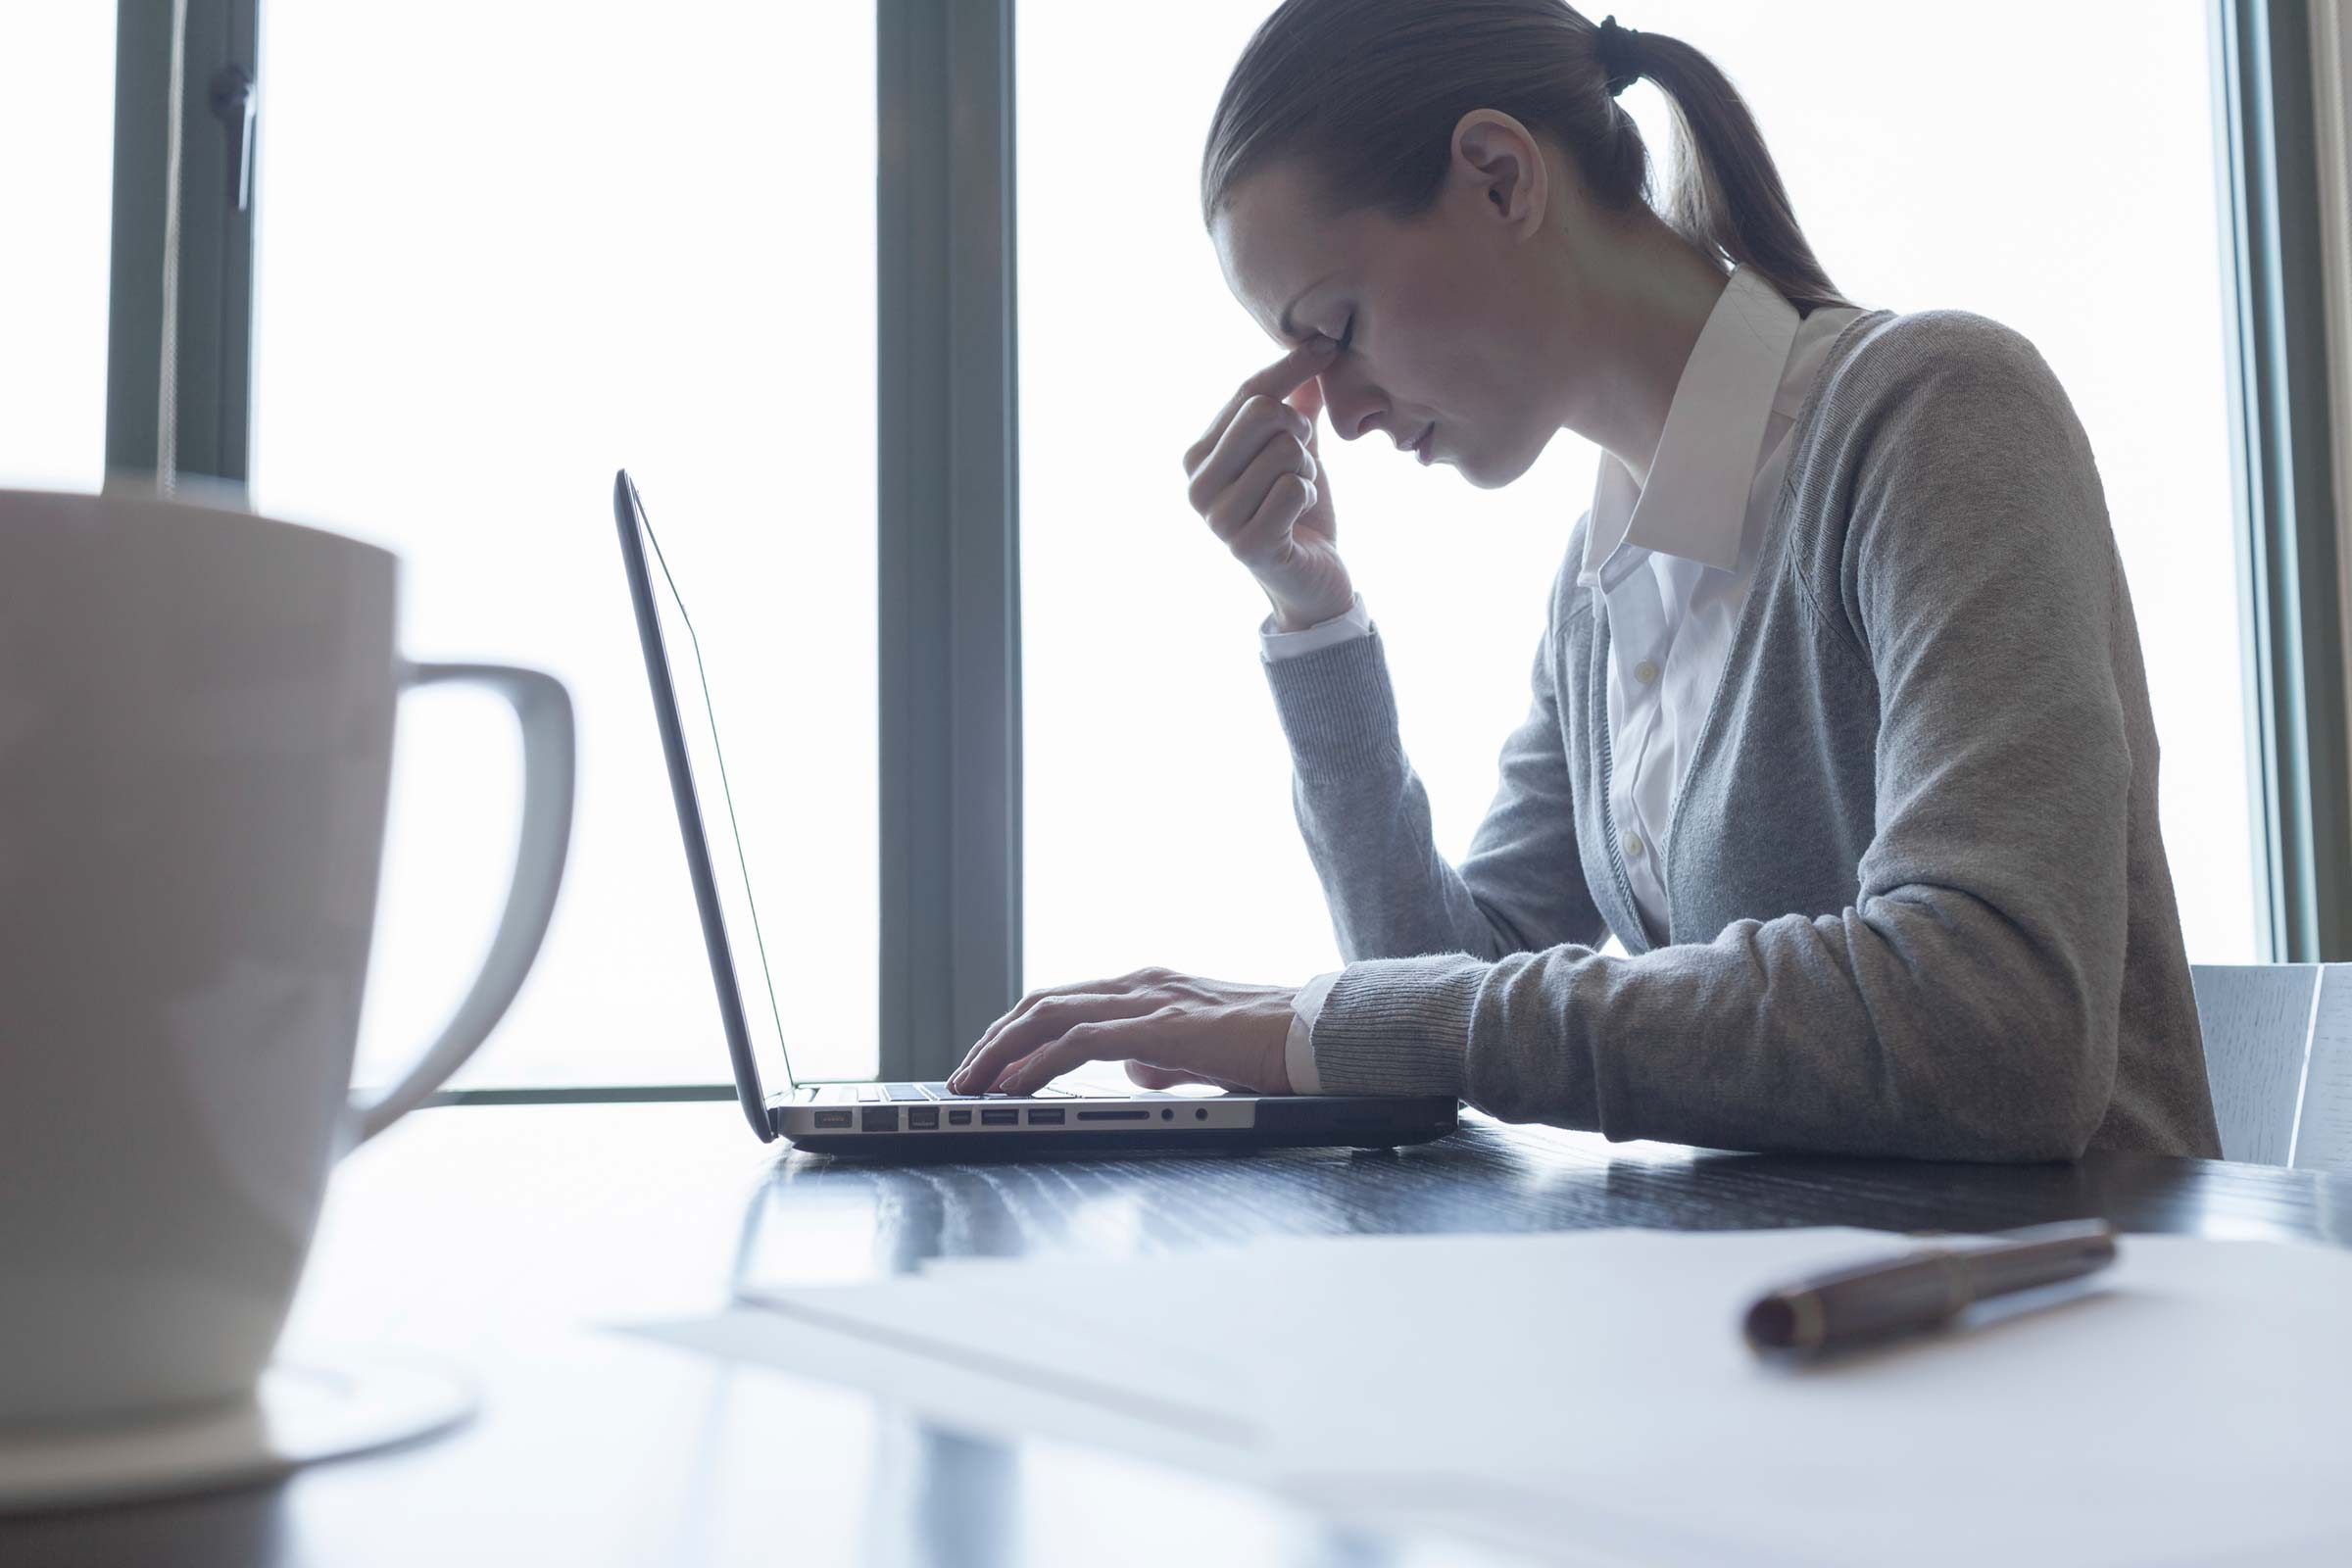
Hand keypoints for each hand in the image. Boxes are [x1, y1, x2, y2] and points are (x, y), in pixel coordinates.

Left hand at [947, 967, 1296, 1097]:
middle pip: (1041, 1002)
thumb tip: (1130, 1073)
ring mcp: (1148, 1000)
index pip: (1061, 1001)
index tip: (986, 1064)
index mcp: (1148, 988)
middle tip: (961, 1077)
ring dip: (1001, 1050)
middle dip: (993, 1040)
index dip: (1015, 1031)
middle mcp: (1140, 984)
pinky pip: (1082, 1040)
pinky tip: (1016, 1084)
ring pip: (1049, 1014)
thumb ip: (1161, 1058)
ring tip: (972, 1084)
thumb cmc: (1272, 1047)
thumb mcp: (1201, 1053)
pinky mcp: (1160, 1027)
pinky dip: (1039, 1062)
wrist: (1319, 1035)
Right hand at [1182, 341, 1353, 630]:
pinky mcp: (1245, 544)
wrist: (1311, 582)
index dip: (1291, 365)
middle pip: (1263, 412)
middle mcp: (1196, 484)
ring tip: (1299, 495)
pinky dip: (1310, 497)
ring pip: (1284, 450)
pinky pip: (1294, 487)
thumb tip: (1311, 349)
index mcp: (1198, 455)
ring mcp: (1216, 517)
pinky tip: (1300, 517)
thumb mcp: (1296, 451)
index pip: (1247, 392)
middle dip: (1299, 430)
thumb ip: (1296, 405)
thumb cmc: (1299, 513)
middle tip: (1304, 459)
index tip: (1326, 346)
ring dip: (1308, 471)